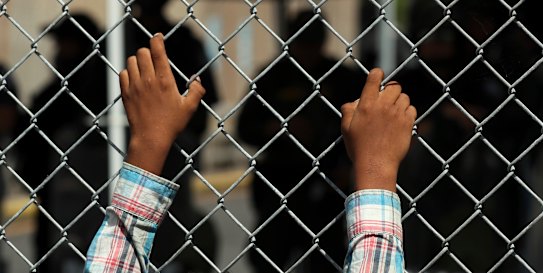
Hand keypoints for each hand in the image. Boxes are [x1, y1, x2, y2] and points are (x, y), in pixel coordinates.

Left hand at [120, 33, 205, 174]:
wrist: (150, 138)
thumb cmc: (172, 124)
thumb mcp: (190, 108)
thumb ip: (197, 91)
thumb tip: (197, 80)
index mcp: (165, 81)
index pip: (158, 51)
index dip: (157, 40)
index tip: (158, 36)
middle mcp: (148, 80)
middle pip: (142, 52)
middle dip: (148, 51)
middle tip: (154, 58)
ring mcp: (135, 86)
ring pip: (131, 61)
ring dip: (138, 61)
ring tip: (145, 68)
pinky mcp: (125, 93)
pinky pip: (123, 73)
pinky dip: (129, 72)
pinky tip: (135, 78)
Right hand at [341, 68, 415, 191]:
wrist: (375, 165)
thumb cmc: (359, 148)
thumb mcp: (346, 128)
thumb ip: (348, 111)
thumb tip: (353, 102)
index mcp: (366, 105)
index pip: (374, 78)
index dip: (377, 74)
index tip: (378, 75)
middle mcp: (383, 106)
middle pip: (394, 86)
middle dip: (390, 91)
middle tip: (386, 101)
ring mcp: (397, 114)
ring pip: (404, 97)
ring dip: (399, 102)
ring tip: (393, 113)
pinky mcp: (407, 123)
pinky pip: (412, 109)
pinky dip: (407, 112)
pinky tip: (400, 121)